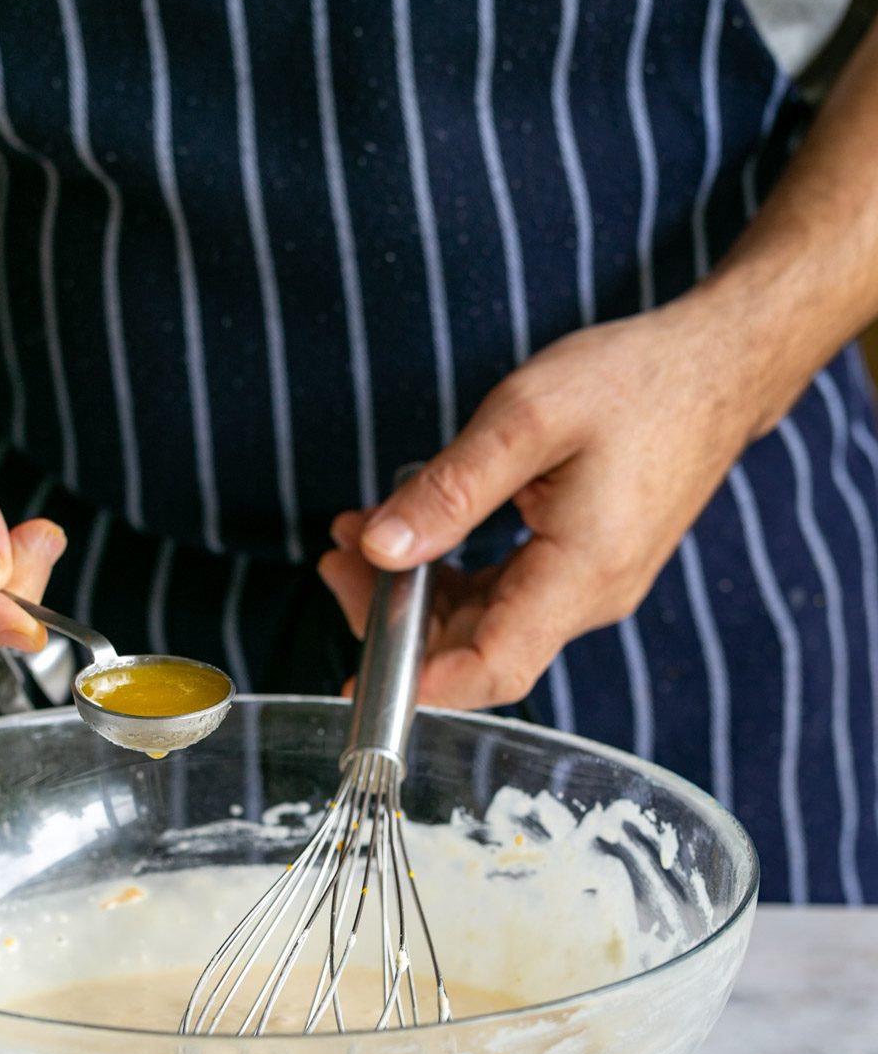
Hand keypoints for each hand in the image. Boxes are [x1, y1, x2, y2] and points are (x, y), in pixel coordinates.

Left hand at [319, 297, 758, 707]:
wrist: (716, 367)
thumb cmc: (636, 381)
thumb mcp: (528, 418)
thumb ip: (450, 489)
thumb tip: (380, 549)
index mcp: (583, 571)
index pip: (495, 666)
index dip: (424, 686)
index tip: (358, 678)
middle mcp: (587, 597)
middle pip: (474, 647)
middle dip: (395, 618)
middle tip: (336, 563)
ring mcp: (583, 587)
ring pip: (481, 620)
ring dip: (414, 590)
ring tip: (354, 539)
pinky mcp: (576, 567)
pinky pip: (501, 592)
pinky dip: (448, 570)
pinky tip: (408, 532)